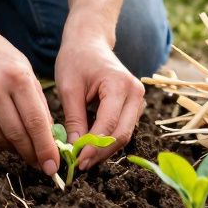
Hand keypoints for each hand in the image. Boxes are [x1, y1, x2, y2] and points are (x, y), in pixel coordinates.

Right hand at [0, 27, 60, 174]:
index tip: (52, 166)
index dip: (45, 148)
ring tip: (22, 147)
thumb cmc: (0, 57)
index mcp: (17, 77)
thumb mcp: (26, 71)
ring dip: (12, 148)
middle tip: (40, 164)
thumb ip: (38, 104)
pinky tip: (0, 132)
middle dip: (31, 154)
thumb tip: (48, 139)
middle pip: (16, 134)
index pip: (35, 122)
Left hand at [54, 31, 145, 170]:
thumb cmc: (76, 60)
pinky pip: (122, 129)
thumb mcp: (68, 87)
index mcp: (120, 85)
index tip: (76, 160)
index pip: (109, 125)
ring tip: (82, 159)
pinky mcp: (133, 106)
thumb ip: (73, 118)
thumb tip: (74, 148)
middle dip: (100, 153)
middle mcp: (135, 93)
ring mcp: (138, 100)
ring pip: (124, 135)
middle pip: (122, 134)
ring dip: (104, 150)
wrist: (89, 42)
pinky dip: (107, 141)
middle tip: (79, 165)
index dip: (93, 147)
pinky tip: (89, 148)